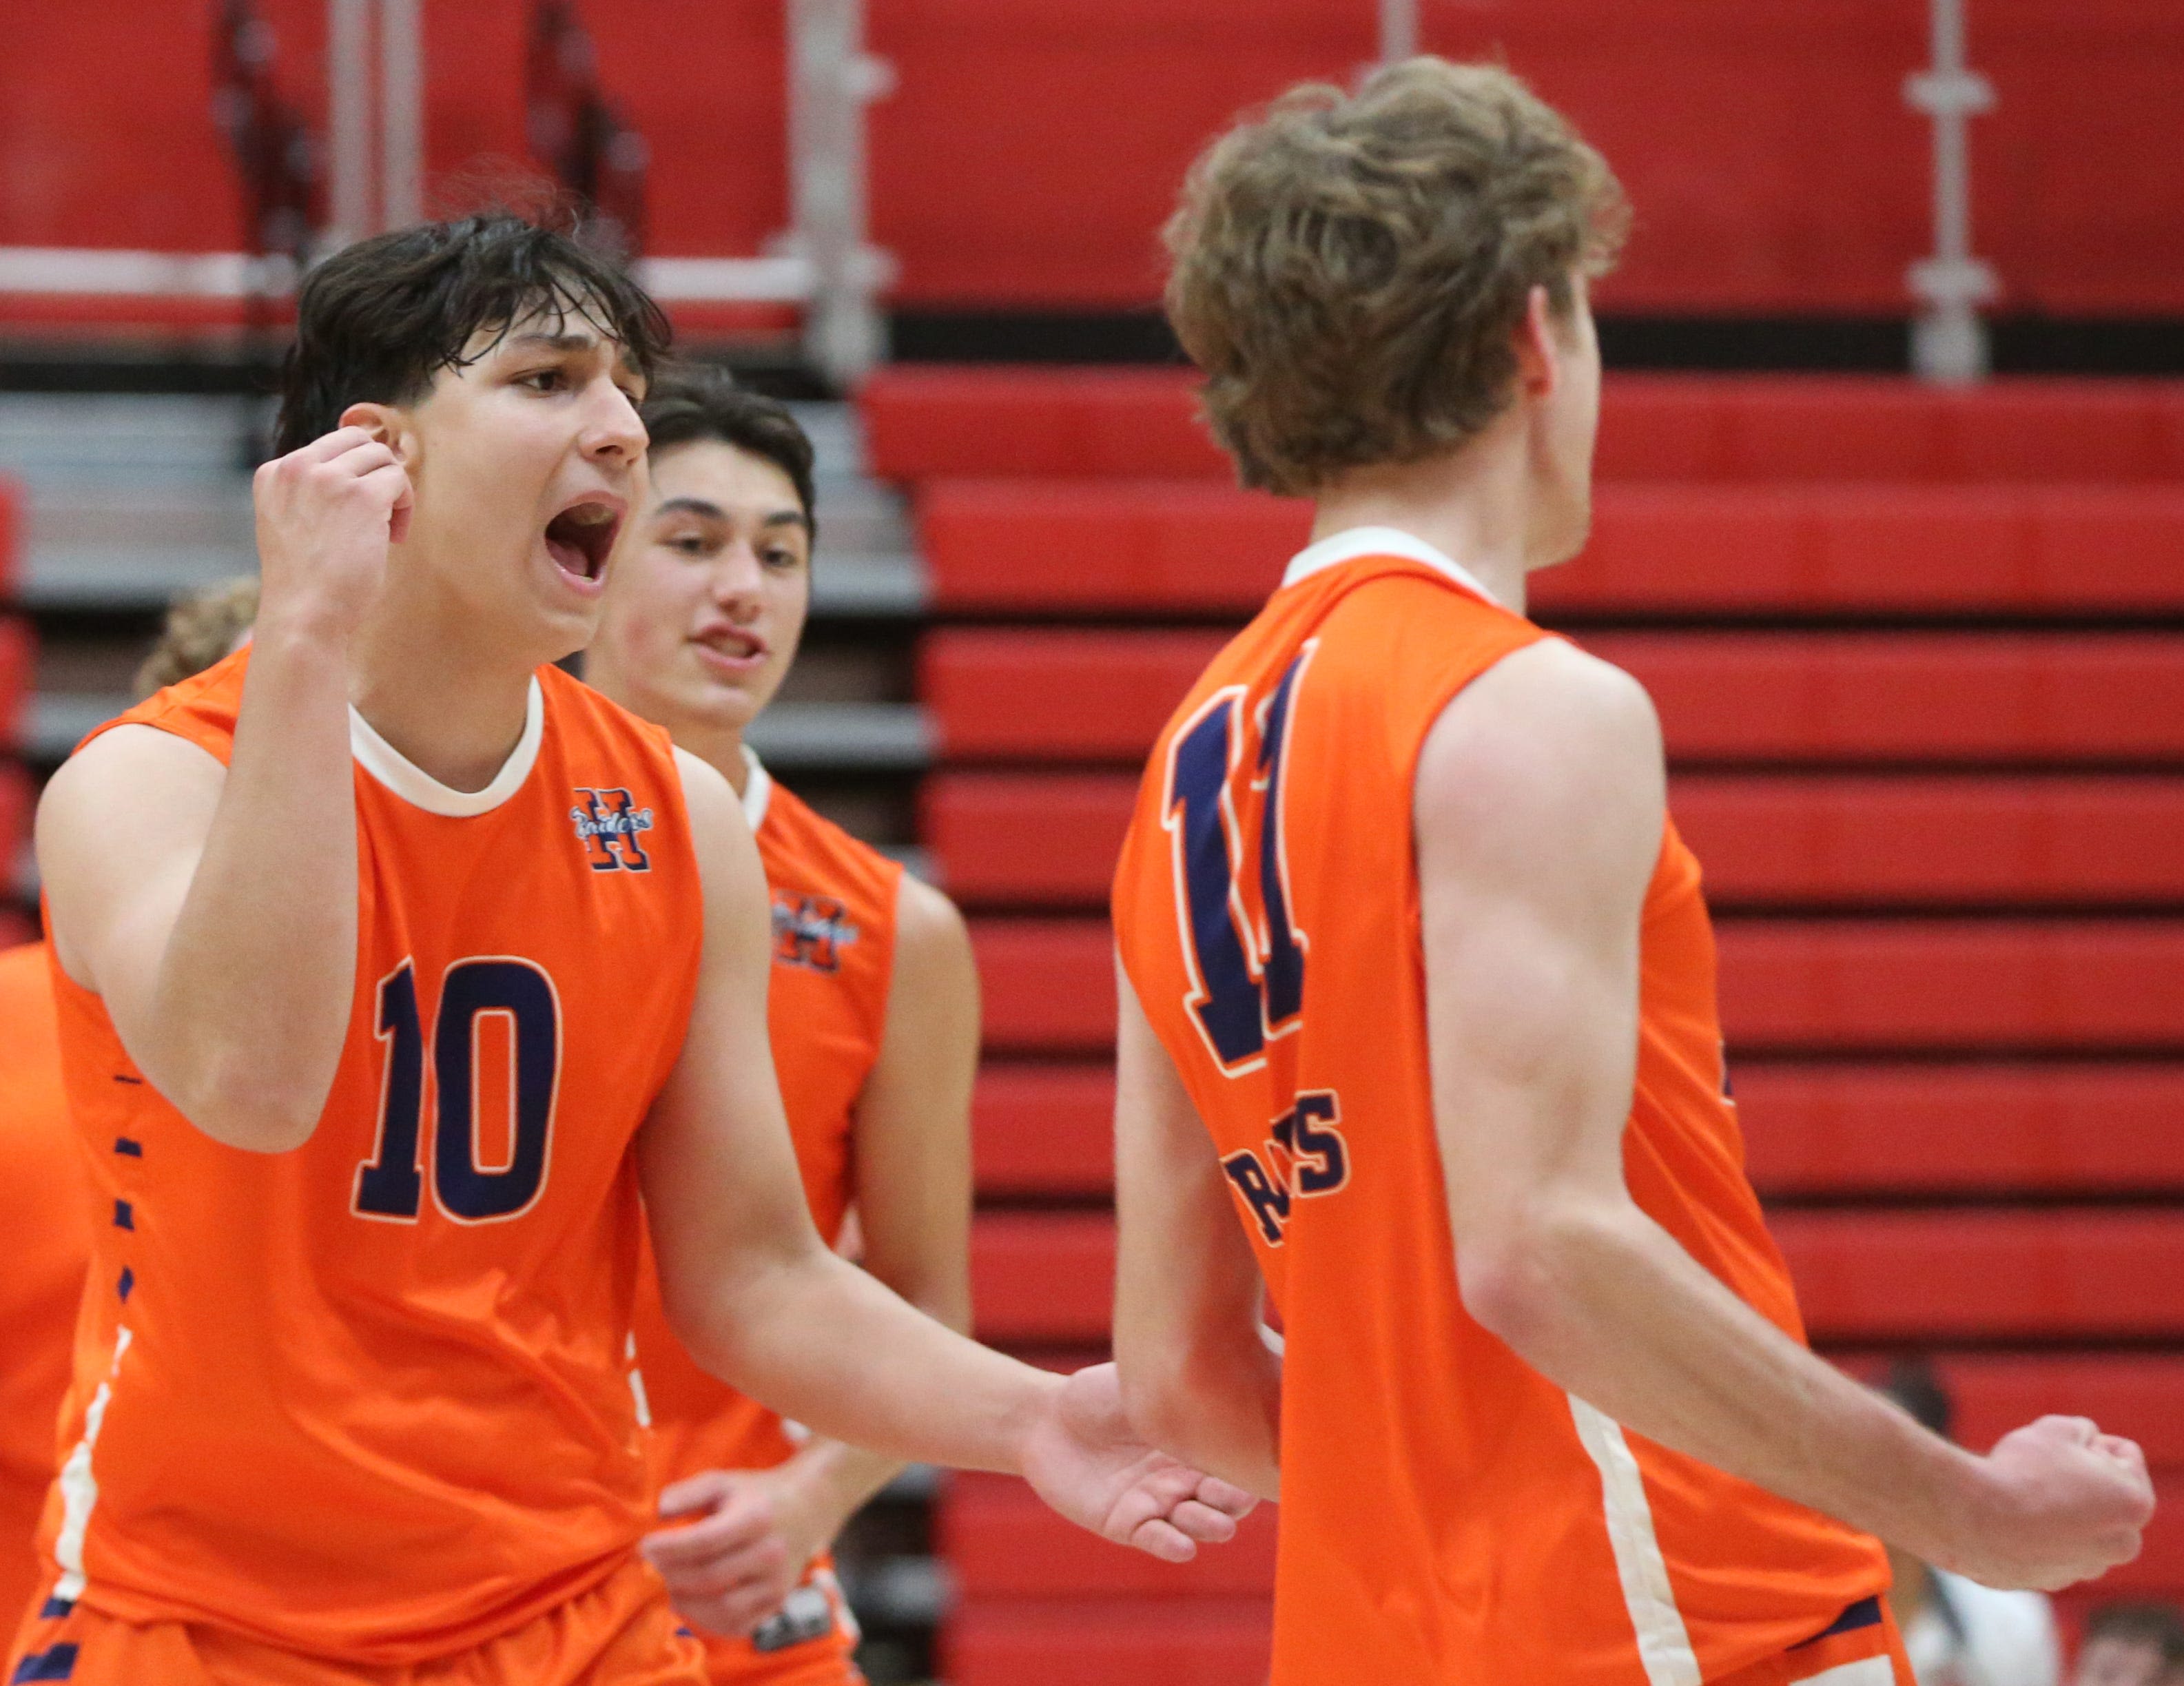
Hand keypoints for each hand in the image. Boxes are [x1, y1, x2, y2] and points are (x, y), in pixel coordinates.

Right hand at [252, 425, 412, 639]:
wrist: (304, 615)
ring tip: (386, 531)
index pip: (328, 447)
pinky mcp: (362, 495)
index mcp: (274, 473)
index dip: (353, 475)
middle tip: (379, 515)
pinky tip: (394, 538)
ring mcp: (328, 478)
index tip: (353, 514)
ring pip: (382, 457)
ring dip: (393, 491)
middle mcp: (296, 467)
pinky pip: (399, 480)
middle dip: (375, 473)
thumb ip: (313, 491)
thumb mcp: (294, 523)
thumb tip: (368, 461)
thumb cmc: (307, 581)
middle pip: (357, 441)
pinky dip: (405, 507)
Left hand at [638, 1466, 832, 1638]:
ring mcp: (777, 1583)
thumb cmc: (754, 1495)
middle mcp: (771, 1553)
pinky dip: (708, 1621)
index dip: (669, 1548)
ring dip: (686, 1602)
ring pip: (723, 1608)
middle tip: (650, 1567)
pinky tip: (692, 1602)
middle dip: (671, 1575)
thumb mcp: (722, 1482)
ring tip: (669, 1585)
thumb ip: (688, 1493)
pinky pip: (737, 1625)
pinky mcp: (777, 1603)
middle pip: (709, 1577)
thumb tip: (658, 1512)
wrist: (807, 1509)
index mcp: (757, 1517)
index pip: (705, 1541)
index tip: (643, 1546)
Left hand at [1019, 1362, 1257, 1561]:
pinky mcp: (1127, 1524)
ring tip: (1213, 1522)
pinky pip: (1156, 1539)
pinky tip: (1183, 1546)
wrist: (1046, 1417)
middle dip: (1232, 1500)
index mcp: (1196, 1444)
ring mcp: (1158, 1504)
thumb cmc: (1098, 1394)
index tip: (1248, 1459)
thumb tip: (1228, 1362)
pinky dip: (1171, 1545)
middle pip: (1226, 1500)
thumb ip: (1183, 1385)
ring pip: (1196, 1524)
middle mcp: (1184, 1478)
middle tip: (1227, 1491)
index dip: (1247, 1466)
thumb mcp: (1145, 1383)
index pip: (1237, 1462)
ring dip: (1207, 1525)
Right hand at [1944, 1416, 2153, 1590]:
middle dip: (2082, 1482)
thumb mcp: (2057, 1429)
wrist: (1971, 1517)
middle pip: (2106, 1499)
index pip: (2125, 1457)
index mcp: (2133, 1504)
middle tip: (2043, 1469)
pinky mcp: (2047, 1582)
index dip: (2089, 1442)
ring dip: (2058, 1510)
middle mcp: (2119, 1544)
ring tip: (2019, 1495)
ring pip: (2076, 1528)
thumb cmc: (2019, 1471)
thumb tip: (2081, 1446)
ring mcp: (2083, 1568)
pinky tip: (2005, 1519)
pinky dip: (2032, 1534)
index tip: (2060, 1447)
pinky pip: (2045, 1550)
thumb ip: (2083, 1433)